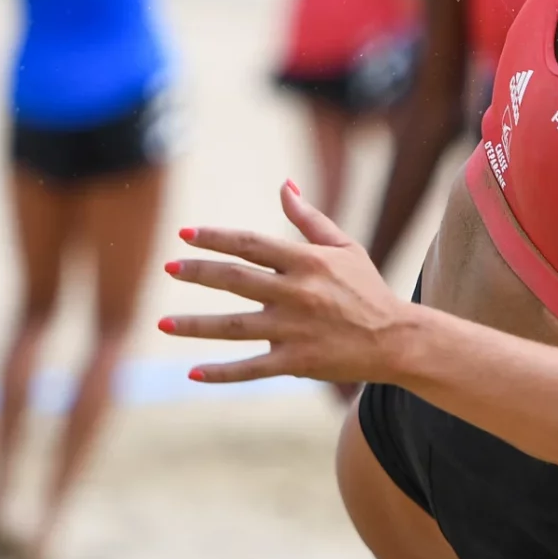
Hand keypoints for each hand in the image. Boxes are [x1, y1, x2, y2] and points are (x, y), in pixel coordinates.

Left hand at [160, 182, 416, 385]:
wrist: (396, 339)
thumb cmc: (366, 288)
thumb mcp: (344, 246)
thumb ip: (309, 218)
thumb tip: (284, 185)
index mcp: (307, 261)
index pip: (250, 244)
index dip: (216, 237)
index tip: (185, 234)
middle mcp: (297, 293)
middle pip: (235, 279)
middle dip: (198, 272)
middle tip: (168, 268)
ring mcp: (294, 330)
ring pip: (234, 327)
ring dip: (195, 325)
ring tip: (162, 323)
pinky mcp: (297, 363)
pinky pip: (251, 368)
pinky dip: (221, 372)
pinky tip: (193, 373)